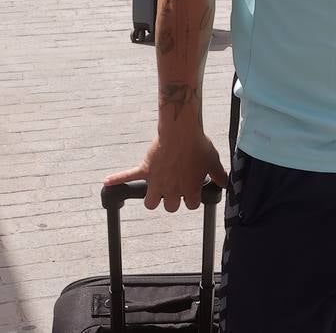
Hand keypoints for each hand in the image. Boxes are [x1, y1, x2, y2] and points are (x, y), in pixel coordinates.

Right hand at [104, 133, 226, 211]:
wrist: (182, 132)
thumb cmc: (199, 146)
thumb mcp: (213, 161)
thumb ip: (219, 175)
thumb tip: (225, 185)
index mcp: (189, 190)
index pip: (191, 205)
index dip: (193, 198)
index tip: (194, 190)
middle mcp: (172, 190)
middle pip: (170, 207)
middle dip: (174, 200)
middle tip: (177, 188)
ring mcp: (157, 182)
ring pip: (151, 202)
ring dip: (154, 199)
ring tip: (158, 191)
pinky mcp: (145, 170)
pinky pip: (128, 176)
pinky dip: (117, 180)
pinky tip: (107, 183)